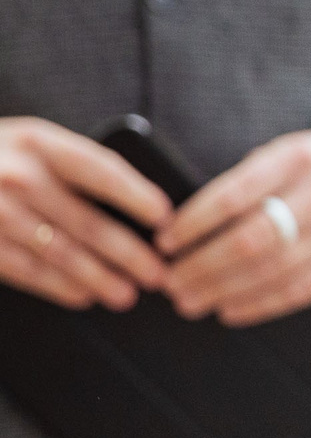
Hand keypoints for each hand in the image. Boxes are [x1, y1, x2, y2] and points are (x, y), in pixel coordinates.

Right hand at [0, 118, 172, 309]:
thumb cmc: (0, 160)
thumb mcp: (31, 146)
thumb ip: (73, 167)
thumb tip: (143, 210)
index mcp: (37, 142)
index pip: (99, 169)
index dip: (136, 196)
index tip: (167, 220)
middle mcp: (16, 174)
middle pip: (86, 222)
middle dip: (129, 254)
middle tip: (159, 276)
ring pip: (60, 252)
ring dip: (99, 278)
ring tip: (127, 295)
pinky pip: (28, 269)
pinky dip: (60, 286)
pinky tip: (83, 295)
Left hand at [161, 127, 310, 325]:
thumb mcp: (291, 152)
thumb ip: (251, 180)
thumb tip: (190, 224)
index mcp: (296, 158)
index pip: (233, 196)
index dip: (193, 224)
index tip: (164, 242)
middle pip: (250, 240)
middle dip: (202, 266)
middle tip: (170, 283)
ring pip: (272, 271)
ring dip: (225, 291)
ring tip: (192, 300)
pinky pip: (302, 291)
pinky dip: (261, 304)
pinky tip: (232, 309)